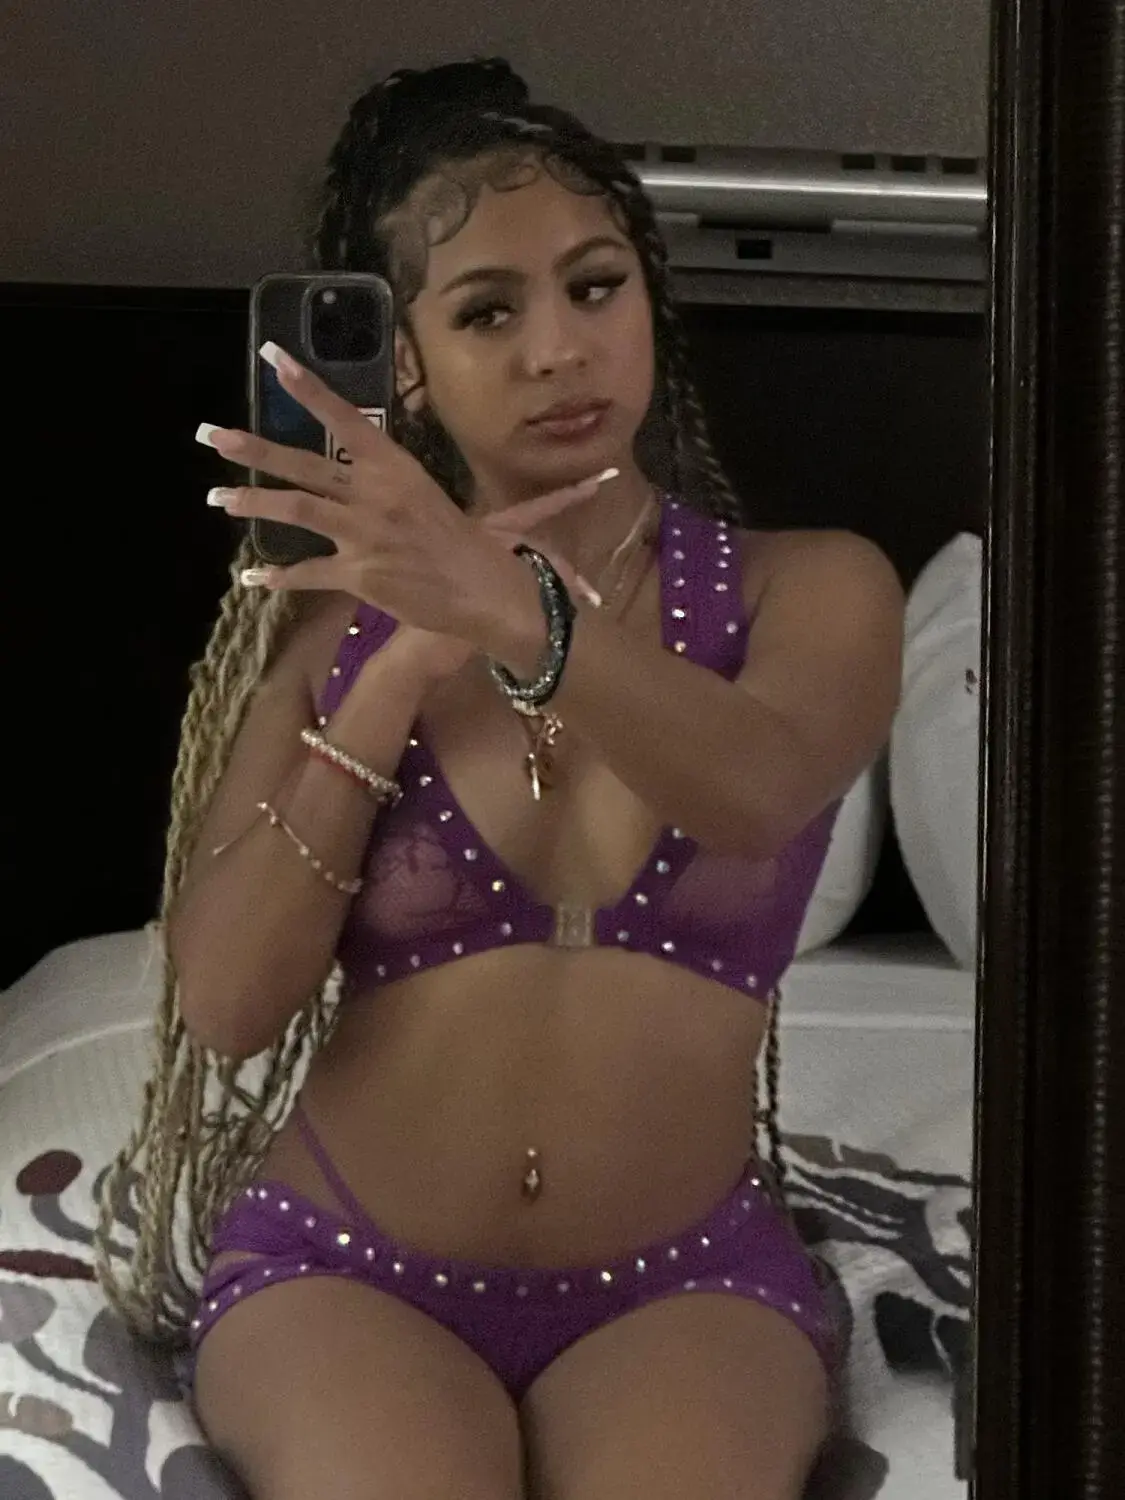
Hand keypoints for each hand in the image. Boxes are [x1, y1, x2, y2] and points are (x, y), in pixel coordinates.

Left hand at [201, 345, 609, 645]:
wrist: (494, 601)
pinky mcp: (358, 577)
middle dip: (253, 447)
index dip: (309, 388)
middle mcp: (375, 496)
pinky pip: (308, 575)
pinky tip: (251, 579)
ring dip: (251, 502)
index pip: (347, 420)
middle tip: (210, 433)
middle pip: (304, 463)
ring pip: (294, 512)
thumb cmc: (496, 556)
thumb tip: (601, 480)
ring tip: (215, 495)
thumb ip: (531, 497)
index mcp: (402, 470)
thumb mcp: (502, 516)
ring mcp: (362, 536)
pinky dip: (279, 578)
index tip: (273, 360)